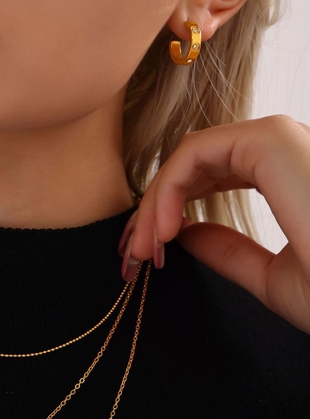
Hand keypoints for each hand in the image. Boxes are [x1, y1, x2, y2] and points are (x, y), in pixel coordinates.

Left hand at [119, 115, 309, 333]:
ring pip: (189, 156)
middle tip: (130, 257)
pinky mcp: (273, 142)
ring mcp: (280, 141)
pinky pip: (195, 153)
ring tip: (142, 252)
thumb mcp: (270, 277)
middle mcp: (284, 151)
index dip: (169, 213)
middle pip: (194, 165)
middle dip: (153, 210)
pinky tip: (164, 232)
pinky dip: (167, 190)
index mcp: (287, 177)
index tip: (146, 257)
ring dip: (155, 203)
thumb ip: (228, 251)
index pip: (210, 178)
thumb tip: (185, 235)